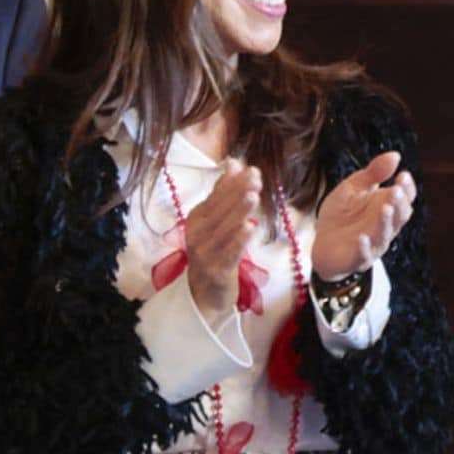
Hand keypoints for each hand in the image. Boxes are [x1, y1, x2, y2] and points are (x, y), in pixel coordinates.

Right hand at [187, 159, 263, 315]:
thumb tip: (234, 162)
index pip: (216, 197)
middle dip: (237, 193)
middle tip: (255, 178)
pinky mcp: (217, 270)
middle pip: (219, 211)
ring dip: (238, 212)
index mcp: (198, 218)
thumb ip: (223, 192)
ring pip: (224, 230)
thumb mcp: (216, 220)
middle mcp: (198, 233)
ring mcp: (205, 253)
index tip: (252, 169)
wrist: (204, 291)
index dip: (233, 183)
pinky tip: (250, 227)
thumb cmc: (213, 249)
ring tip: (253, 196)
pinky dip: (238, 241)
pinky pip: (229, 253)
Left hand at [311, 151, 415, 280]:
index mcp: (387, 206)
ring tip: (385, 208)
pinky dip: (364, 248)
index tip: (402, 175)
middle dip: (399, 203)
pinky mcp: (357, 258)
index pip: (405, 197)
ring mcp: (374, 243)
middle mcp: (386, 226)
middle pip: (400, 216)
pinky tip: (362, 238)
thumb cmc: (342, 214)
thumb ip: (373, 173)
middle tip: (395, 190)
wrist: (322, 243)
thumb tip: (395, 155)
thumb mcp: (353, 187)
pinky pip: (363, 255)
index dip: (407, 187)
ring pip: (385, 234)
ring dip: (386, 222)